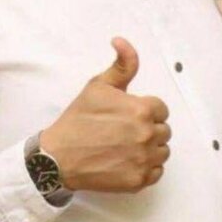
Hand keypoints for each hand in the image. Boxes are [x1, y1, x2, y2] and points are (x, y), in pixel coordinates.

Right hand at [40, 38, 171, 191]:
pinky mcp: (139, 180)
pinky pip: (157, 172)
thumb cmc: (78, 120)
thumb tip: (122, 41)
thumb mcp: (98, 86)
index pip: (161, 109)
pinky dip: (146, 168)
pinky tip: (127, 162)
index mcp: (142, 109)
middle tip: (123, 132)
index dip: (144, 111)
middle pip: (163, 130)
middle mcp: (147, 134)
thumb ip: (121, 64)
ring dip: (149, 149)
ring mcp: (144, 159)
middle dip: (147, 129)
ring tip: (125, 147)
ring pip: (162, 151)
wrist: (57, 158)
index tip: (127, 116)